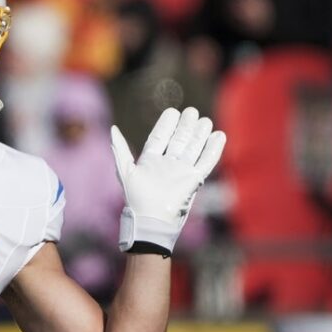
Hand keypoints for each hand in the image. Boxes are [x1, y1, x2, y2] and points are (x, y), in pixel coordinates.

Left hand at [110, 107, 225, 253]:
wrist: (151, 220)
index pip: (160, 138)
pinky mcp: (194, 180)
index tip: (173, 111)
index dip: (166, 125)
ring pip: (193, 148)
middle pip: (179, 141)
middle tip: (192, 111)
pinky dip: (213, 149)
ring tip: (205, 121)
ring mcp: (181, 171)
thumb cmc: (136, 198)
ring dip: (200, 135)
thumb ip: (120, 149)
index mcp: (151, 161)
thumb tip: (112, 128)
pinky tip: (219, 136)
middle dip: (185, 126)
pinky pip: (206, 162)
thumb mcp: (125, 170)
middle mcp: (167, 164)